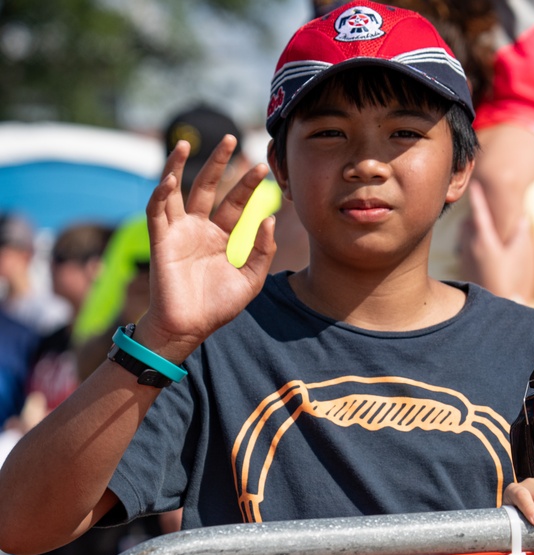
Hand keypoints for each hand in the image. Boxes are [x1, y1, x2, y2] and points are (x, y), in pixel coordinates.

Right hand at [137, 136, 276, 360]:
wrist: (190, 327)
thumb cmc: (218, 306)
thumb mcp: (250, 278)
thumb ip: (261, 250)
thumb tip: (268, 219)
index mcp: (221, 237)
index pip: (235, 204)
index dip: (248, 186)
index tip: (263, 167)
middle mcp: (199, 229)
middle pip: (208, 187)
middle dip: (219, 163)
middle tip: (232, 139)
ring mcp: (178, 231)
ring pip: (176, 191)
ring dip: (178, 166)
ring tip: (187, 143)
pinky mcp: (160, 240)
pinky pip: (157, 211)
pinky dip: (160, 193)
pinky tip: (169, 178)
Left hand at [458, 179, 533, 302]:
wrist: (500, 304)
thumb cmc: (512, 280)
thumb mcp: (521, 256)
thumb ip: (520, 235)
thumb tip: (523, 219)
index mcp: (485, 240)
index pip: (480, 212)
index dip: (477, 197)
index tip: (473, 183)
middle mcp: (471, 246)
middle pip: (468, 223)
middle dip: (473, 214)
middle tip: (478, 204)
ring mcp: (466, 258)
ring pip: (464, 236)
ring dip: (471, 228)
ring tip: (478, 225)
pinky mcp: (466, 268)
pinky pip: (465, 248)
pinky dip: (471, 242)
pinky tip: (479, 248)